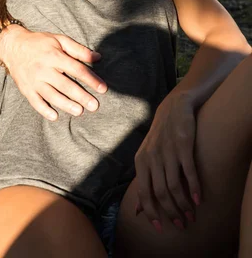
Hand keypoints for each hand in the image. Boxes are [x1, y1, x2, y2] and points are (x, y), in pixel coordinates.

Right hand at [0, 25, 107, 119]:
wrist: (12, 46)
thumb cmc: (39, 43)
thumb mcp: (59, 40)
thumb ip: (78, 49)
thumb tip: (98, 57)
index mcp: (54, 56)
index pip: (76, 69)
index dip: (91, 79)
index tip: (103, 88)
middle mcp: (44, 69)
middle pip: (65, 85)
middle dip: (81, 96)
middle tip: (94, 106)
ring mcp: (34, 80)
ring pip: (51, 95)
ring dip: (66, 105)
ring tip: (79, 112)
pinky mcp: (26, 89)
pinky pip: (35, 102)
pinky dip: (44, 110)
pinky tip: (55, 116)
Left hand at [134, 91, 201, 231]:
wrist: (173, 108)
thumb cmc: (159, 137)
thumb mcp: (146, 157)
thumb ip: (143, 182)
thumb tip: (137, 210)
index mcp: (141, 161)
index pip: (144, 193)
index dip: (152, 213)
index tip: (161, 228)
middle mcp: (152, 157)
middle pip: (161, 193)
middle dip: (171, 212)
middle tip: (182, 225)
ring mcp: (167, 151)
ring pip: (175, 185)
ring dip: (184, 204)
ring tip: (191, 215)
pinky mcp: (183, 145)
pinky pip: (188, 172)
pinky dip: (194, 188)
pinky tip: (199, 199)